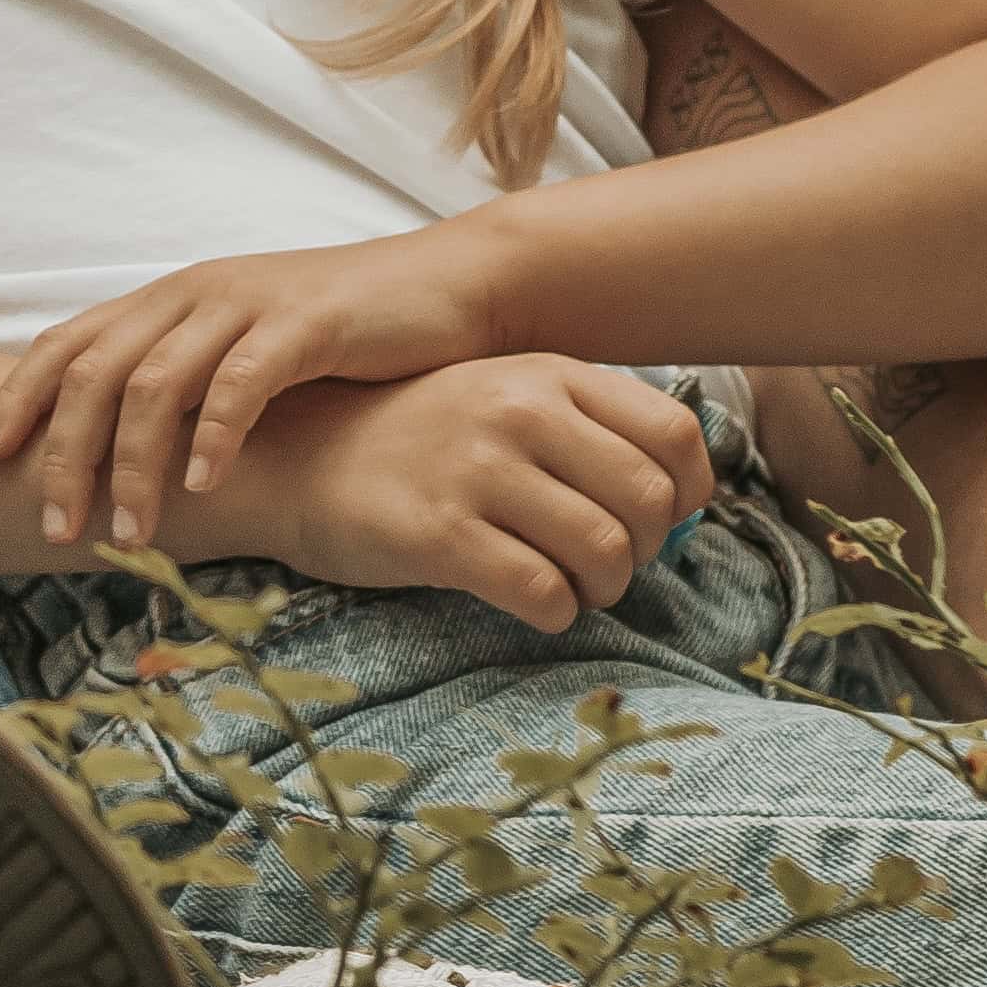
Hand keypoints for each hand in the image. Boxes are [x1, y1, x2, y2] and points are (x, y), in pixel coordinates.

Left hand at [0, 225, 512, 548]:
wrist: (450, 287)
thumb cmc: (346, 337)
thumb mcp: (245, 353)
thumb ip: (188, 386)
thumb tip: (126, 456)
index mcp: (170, 300)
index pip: (68, 343)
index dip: (19, 396)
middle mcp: (195, 293)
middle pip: (96, 372)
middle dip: (65, 453)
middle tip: (56, 528)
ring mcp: (248, 303)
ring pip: (158, 382)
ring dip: (134, 463)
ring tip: (128, 532)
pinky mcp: (307, 322)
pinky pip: (243, 379)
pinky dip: (215, 433)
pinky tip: (204, 483)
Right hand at [245, 355, 716, 635]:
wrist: (298, 458)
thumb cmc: (419, 439)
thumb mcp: (503, 399)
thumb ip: (585, 426)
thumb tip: (685, 494)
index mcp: (546, 373)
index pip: (675, 434)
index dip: (687, 492)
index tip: (658, 518)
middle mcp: (518, 410)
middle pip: (648, 502)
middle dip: (646, 549)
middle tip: (607, 562)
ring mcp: (476, 470)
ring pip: (606, 551)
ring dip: (602, 588)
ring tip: (570, 585)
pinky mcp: (440, 534)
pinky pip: (544, 592)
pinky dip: (556, 613)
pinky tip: (533, 603)